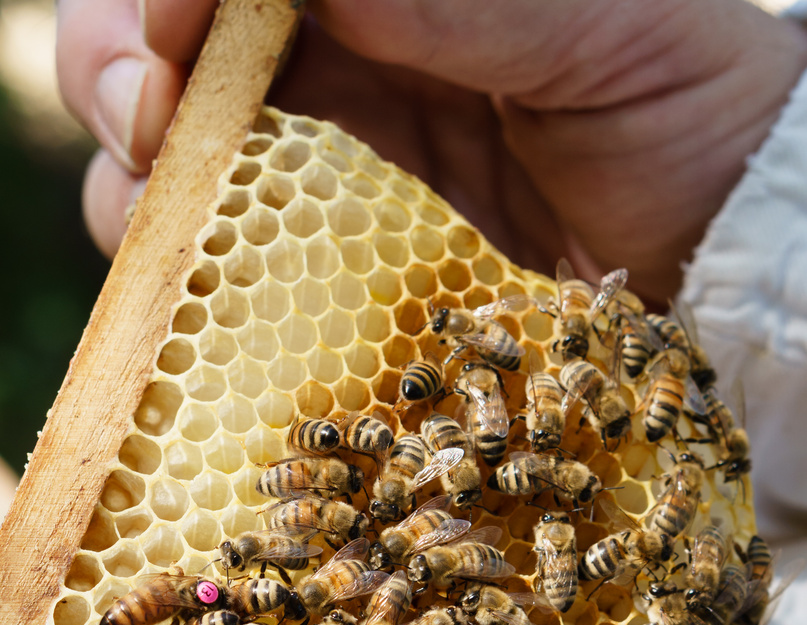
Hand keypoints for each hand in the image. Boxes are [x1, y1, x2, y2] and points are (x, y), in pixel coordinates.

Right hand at [57, 0, 806, 302]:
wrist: (716, 255)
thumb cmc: (683, 114)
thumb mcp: (600, 26)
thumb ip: (461, 0)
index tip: (166, 43)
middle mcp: (348, 63)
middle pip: (174, 50)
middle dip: (118, 73)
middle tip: (139, 125)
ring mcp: (339, 168)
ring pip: (181, 157)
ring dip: (136, 185)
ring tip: (151, 224)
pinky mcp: (346, 267)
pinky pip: (236, 258)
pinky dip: (192, 272)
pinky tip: (195, 291)